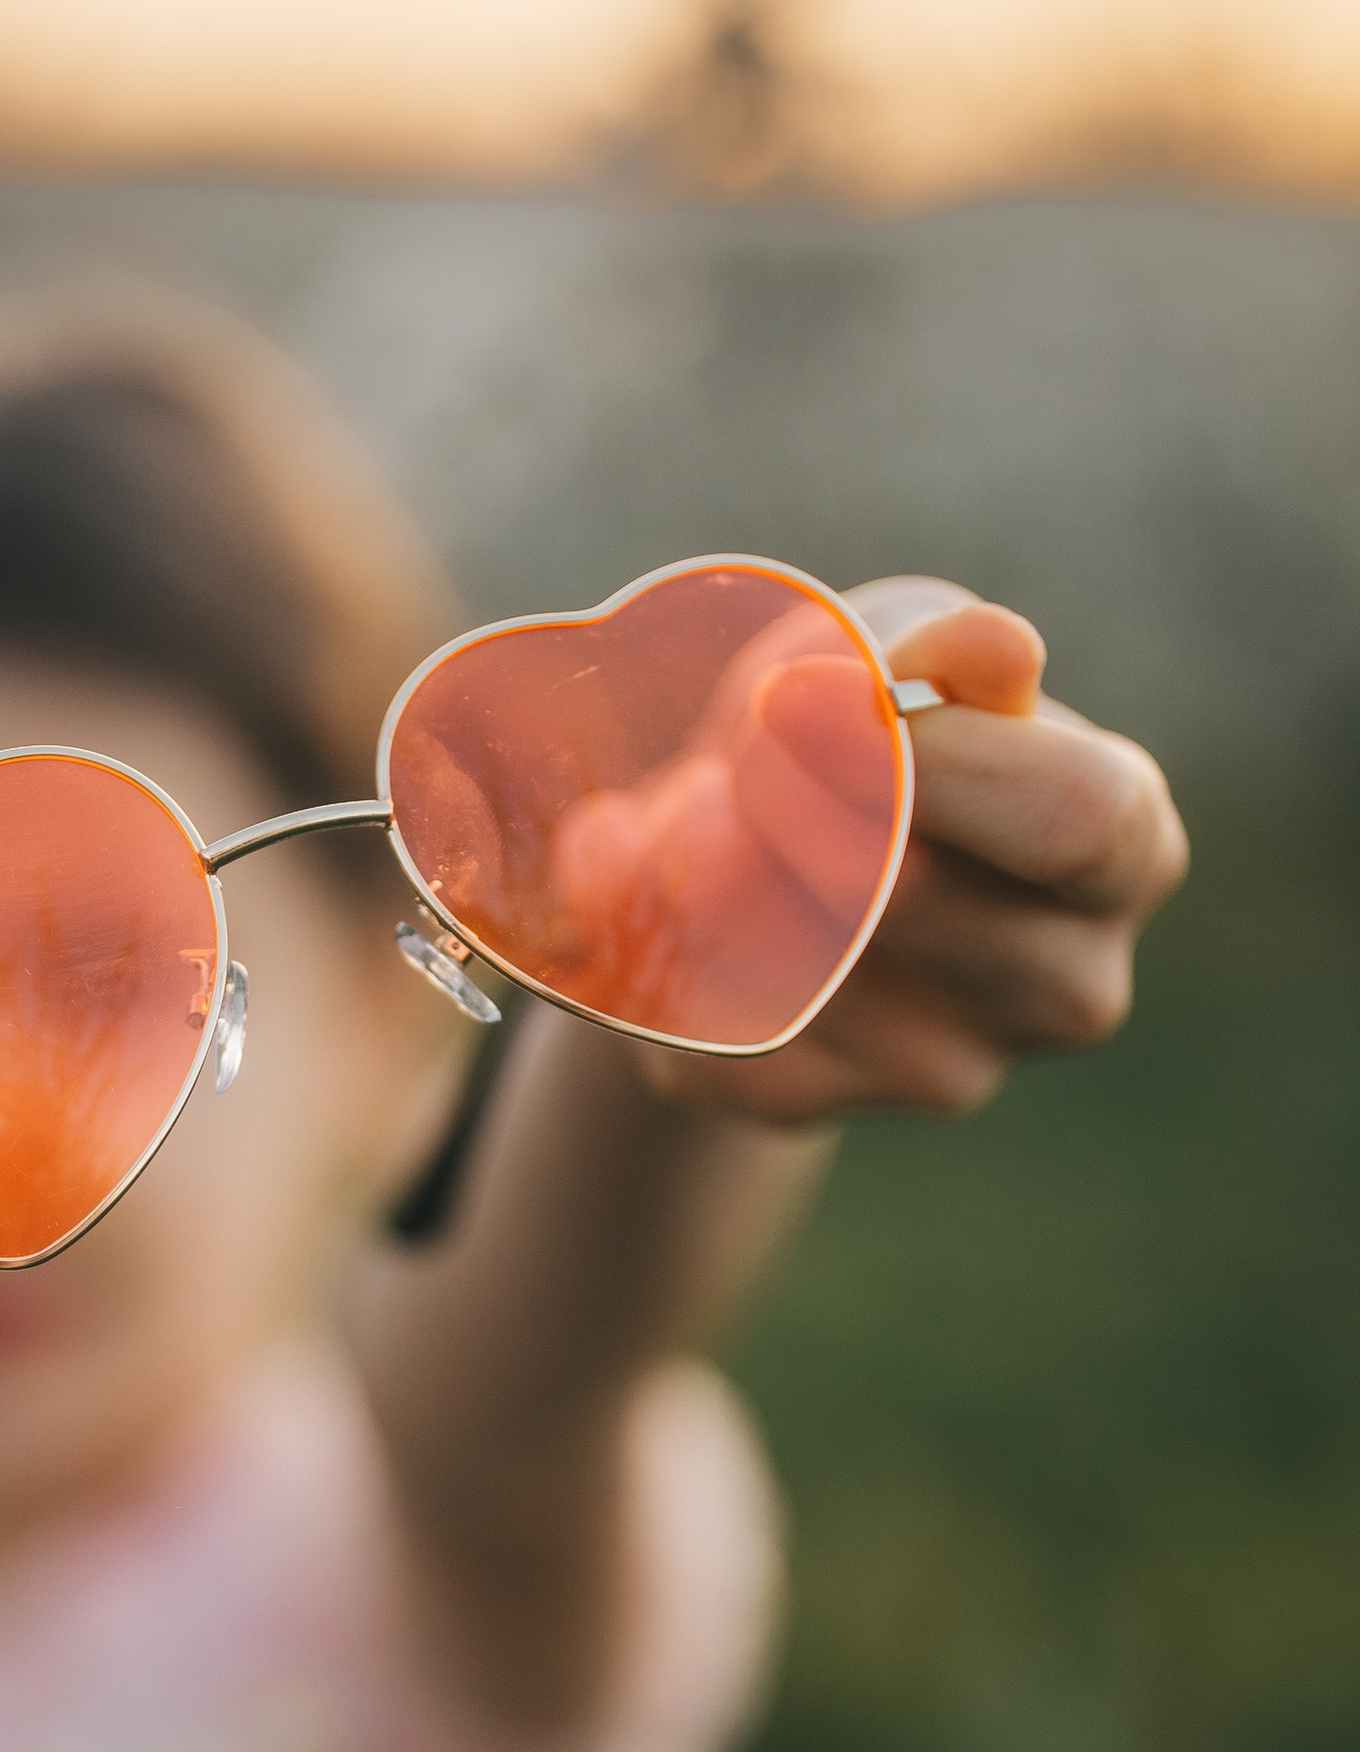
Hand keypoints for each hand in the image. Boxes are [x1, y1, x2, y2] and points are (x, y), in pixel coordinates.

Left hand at [627, 579, 1187, 1124]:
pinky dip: (638, 925)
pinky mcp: (807, 1104)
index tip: (798, 693)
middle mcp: (1061, 985)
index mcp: (1126, 851)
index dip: (936, 755)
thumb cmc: (861, 727)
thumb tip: (996, 647)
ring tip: (675, 798)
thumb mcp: (899, 651)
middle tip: (730, 743)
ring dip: (698, 862)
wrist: (746, 850)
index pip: (1074, 819)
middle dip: (790, 801)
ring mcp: (941, 1067)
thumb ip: (940, 653)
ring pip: (794, 967)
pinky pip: (703, 1016)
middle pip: (916, 897)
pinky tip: (625, 865)